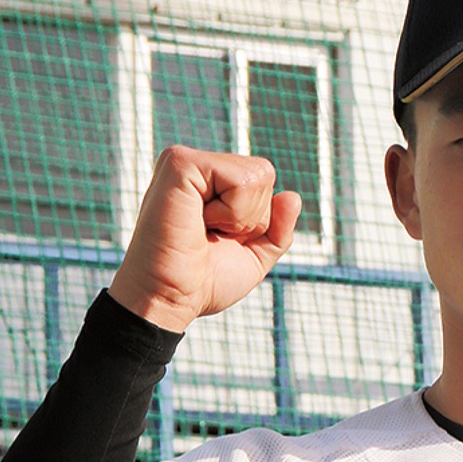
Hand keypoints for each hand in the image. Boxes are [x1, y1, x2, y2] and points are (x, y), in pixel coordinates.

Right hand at [109, 145, 301, 332]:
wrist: (171, 300)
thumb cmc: (203, 282)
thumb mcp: (255, 255)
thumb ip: (278, 228)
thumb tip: (292, 196)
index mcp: (210, 182)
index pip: (264, 180)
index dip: (257, 220)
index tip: (219, 238)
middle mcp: (197, 167)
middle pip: (264, 174)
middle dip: (251, 218)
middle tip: (211, 236)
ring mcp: (185, 161)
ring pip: (257, 175)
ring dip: (240, 217)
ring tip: (203, 230)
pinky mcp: (179, 163)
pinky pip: (240, 179)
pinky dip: (231, 212)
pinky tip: (199, 223)